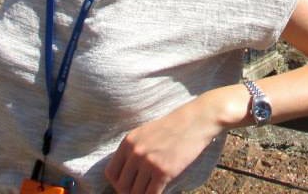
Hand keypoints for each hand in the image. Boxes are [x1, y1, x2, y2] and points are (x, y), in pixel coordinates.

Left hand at [105, 92, 230, 193]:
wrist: (197, 120)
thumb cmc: (174, 126)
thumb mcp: (147, 132)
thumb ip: (134, 150)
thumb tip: (127, 174)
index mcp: (128, 142)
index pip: (111, 173)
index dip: (117, 183)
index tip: (127, 185)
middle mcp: (135, 152)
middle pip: (122, 186)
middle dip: (129, 192)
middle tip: (141, 190)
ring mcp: (149, 162)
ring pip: (136, 193)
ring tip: (151, 190)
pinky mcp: (164, 172)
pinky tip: (161, 191)